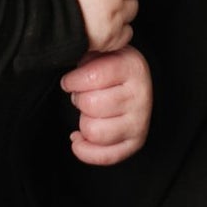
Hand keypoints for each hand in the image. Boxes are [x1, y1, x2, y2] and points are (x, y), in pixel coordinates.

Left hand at [62, 45, 152, 165]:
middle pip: (90, 105)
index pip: (91, 78)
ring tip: (88, 112)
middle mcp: (140, 95)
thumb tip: (66, 63)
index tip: (70, 81)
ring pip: (93, 131)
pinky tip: (79, 137)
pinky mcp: (135, 142)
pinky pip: (105, 156)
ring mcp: (140, 121)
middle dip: (79, 99)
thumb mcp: (101, 50)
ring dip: (83, 122)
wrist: (136, 80)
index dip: (72, 81)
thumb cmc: (110, 66)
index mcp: (132, 67)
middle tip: (83, 95)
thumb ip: (86, 54)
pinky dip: (85, 150)